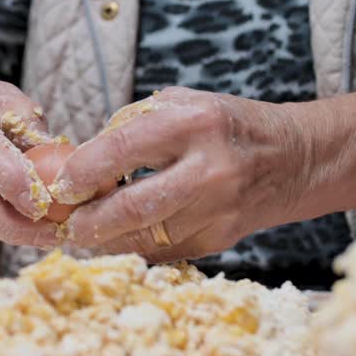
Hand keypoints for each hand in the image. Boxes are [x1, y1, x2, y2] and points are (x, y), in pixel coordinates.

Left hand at [49, 87, 307, 260]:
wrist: (294, 159)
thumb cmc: (227, 126)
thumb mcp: (184, 104)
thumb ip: (134, 127)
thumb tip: (81, 161)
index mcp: (195, 123)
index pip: (123, 149)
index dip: (83, 172)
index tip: (61, 185)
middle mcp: (209, 169)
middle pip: (134, 207)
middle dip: (89, 222)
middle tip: (66, 224)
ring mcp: (217, 211)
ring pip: (145, 238)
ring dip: (105, 241)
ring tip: (83, 234)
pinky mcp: (219, 240)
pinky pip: (163, 251)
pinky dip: (133, 247)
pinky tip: (117, 239)